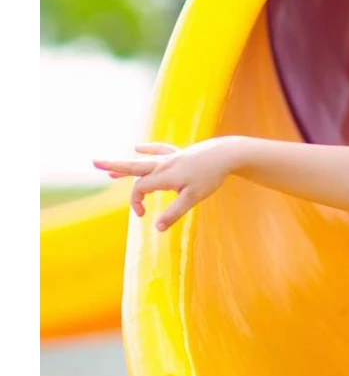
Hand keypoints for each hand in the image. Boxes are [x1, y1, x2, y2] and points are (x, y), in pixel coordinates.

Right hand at [93, 140, 233, 230]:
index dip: (136, 202)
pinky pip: (159, 150)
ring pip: (143, 161)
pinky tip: (138, 147)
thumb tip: (156, 228)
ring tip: (108, 170)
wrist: (226, 154)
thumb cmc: (210, 177)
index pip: (140, 188)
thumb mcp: (193, 198)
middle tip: (94, 163)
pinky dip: (148, 150)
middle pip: (134, 167)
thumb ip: (174, 213)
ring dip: (126, 165)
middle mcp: (163, 164)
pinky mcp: (179, 153)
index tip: (142, 215)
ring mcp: (170, 157)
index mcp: (164, 176)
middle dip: (114, 167)